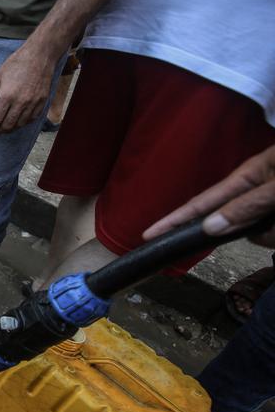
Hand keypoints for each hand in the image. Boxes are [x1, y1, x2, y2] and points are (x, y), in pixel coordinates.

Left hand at [0, 40, 57, 134]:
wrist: (40, 55)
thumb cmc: (17, 63)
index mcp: (6, 96)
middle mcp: (20, 102)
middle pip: (7, 125)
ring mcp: (33, 103)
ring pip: (20, 124)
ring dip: (10, 129)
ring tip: (4, 129)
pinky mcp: (42, 101)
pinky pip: (32, 119)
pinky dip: (23, 123)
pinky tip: (18, 122)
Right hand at [144, 146, 274, 247]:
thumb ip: (246, 206)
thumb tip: (209, 227)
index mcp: (246, 176)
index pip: (202, 203)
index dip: (174, 220)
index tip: (148, 234)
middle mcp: (252, 189)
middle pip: (234, 223)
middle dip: (253, 230)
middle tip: (273, 222)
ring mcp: (265, 201)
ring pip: (258, 232)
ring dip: (272, 232)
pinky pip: (270, 233)